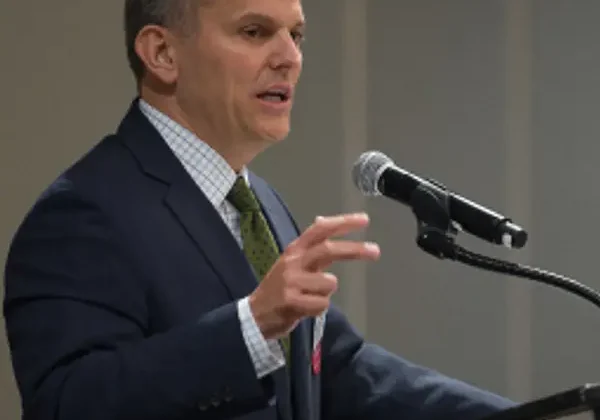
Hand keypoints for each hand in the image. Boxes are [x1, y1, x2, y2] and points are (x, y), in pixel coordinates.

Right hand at [248, 212, 379, 339]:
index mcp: (294, 250)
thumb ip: (310, 246)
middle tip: (375, 250)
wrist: (254, 316)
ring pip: (329, 283)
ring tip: (311, 298)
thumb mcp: (292, 262)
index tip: (364, 220)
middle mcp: (293, 262)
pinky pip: (322, 304)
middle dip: (354, 250)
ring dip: (326, 293)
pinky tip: (305, 309)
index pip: (320, 230)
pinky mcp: (291, 301)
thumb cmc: (279, 289)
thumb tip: (322, 220)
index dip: (342, 223)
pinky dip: (319, 309)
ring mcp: (291, 281)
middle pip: (328, 249)